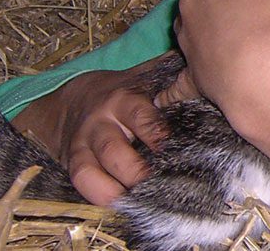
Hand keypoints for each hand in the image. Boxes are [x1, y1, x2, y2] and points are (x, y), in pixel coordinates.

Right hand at [10, 63, 167, 204]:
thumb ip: (167, 75)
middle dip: (135, 172)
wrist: (73, 97)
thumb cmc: (120, 94)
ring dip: (113, 191)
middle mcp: (100, 123)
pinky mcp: (71, 162)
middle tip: (159, 189)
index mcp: (124, 100)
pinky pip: (79, 182)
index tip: (174, 152)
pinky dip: (96, 197)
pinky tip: (117, 207)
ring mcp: (82, 145)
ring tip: (136, 204)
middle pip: (113, 150)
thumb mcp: (141, 80)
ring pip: (89, 170)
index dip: (156, 136)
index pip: (141, 118)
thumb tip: (198, 63)